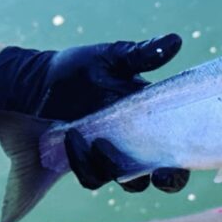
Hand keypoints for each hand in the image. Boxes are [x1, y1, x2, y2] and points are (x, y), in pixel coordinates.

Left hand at [0, 36, 190, 192]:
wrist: (38, 81)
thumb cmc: (80, 68)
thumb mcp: (112, 58)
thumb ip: (142, 54)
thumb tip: (175, 41)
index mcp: (152, 122)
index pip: (178, 152)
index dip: (183, 165)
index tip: (177, 164)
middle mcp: (136, 146)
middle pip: (160, 177)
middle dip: (163, 180)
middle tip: (155, 173)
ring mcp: (110, 157)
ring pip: (125, 181)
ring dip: (113, 166)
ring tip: (98, 141)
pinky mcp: (85, 163)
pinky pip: (91, 176)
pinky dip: (84, 162)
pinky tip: (73, 138)